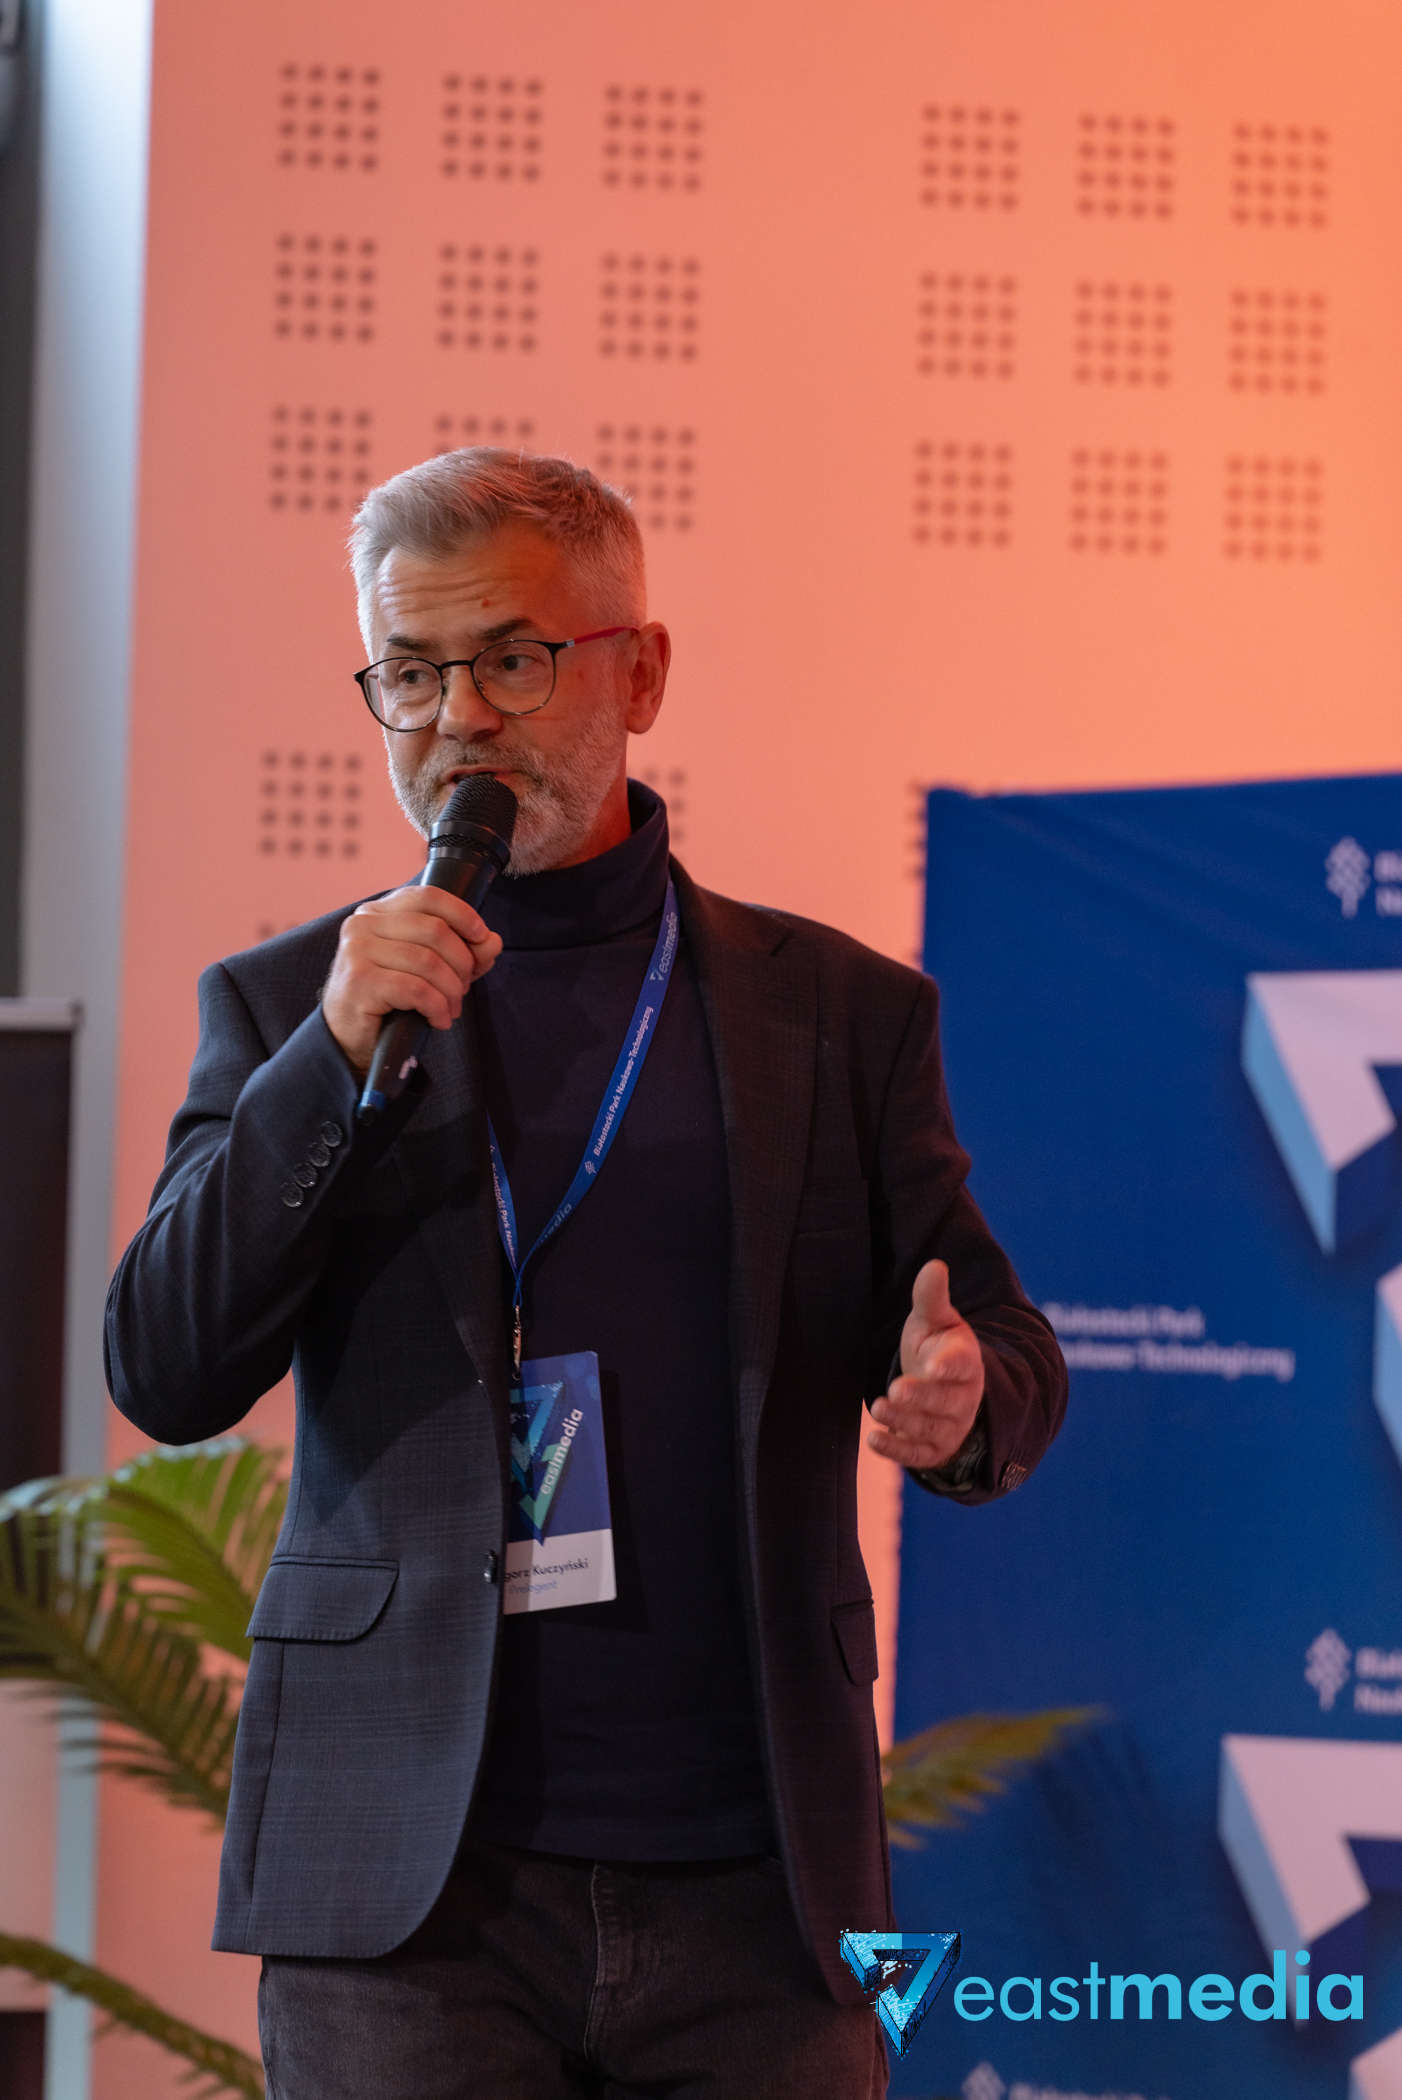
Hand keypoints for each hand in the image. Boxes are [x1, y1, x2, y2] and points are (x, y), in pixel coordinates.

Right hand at [321, 886, 502, 1076]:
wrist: (350, 1038)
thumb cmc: (390, 999)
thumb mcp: (431, 970)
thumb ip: (462, 952)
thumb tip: (492, 941)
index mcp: (379, 912)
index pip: (429, 896)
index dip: (463, 914)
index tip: (481, 937)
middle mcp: (363, 924)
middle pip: (435, 930)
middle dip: (461, 963)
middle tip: (462, 989)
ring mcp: (357, 951)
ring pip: (428, 962)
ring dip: (451, 991)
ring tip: (451, 1009)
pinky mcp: (359, 981)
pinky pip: (416, 989)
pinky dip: (437, 1007)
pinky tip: (438, 1020)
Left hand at [866, 1259, 984, 1471]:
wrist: (943, 1386)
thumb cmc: (937, 1348)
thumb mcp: (935, 1321)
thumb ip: (932, 1298)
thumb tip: (935, 1265)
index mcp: (966, 1362)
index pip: (963, 1365)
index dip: (949, 1366)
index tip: (934, 1365)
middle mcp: (962, 1398)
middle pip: (945, 1401)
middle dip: (921, 1397)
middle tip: (896, 1390)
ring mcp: (949, 1426)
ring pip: (930, 1428)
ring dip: (904, 1422)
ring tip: (878, 1409)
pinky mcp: (933, 1448)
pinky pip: (918, 1455)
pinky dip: (898, 1450)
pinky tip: (875, 1440)